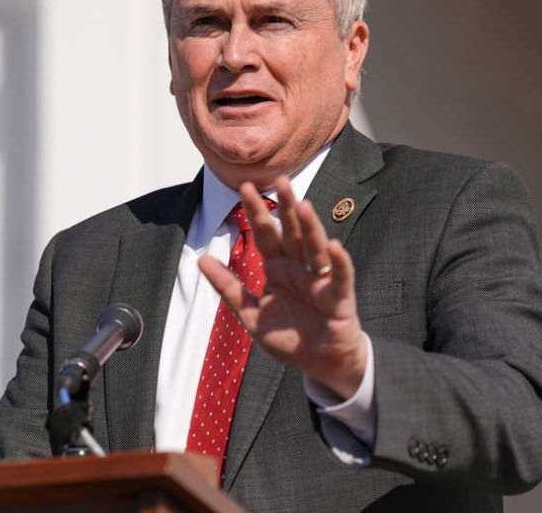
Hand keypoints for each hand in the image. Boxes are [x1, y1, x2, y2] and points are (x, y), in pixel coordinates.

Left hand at [196, 177, 367, 398]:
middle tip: (280, 179)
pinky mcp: (339, 297)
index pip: (265, 234)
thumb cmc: (287, 336)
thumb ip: (228, 287)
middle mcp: (299, 268)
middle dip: (286, 207)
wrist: (319, 363)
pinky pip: (340, 276)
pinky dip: (339, 262)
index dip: (256, 212)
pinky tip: (333, 245)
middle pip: (292, 232)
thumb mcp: (249, 313)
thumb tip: (200, 260)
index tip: (244, 187)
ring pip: (315, 248)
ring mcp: (320, 280)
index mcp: (277, 268)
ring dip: (310, 227)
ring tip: (303, 205)